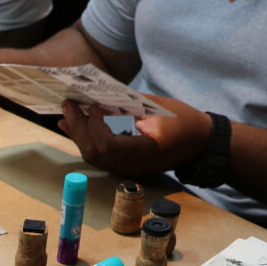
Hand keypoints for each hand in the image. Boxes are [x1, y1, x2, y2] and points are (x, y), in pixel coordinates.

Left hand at [58, 95, 210, 174]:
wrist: (200, 142)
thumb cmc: (185, 123)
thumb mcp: (159, 109)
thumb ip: (128, 105)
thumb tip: (99, 97)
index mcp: (144, 153)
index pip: (108, 146)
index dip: (95, 126)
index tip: (93, 106)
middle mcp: (132, 165)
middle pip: (95, 152)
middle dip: (78, 127)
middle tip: (67, 104)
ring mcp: (127, 168)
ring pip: (94, 156)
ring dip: (78, 133)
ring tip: (66, 114)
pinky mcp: (125, 164)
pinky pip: (100, 156)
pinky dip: (86, 140)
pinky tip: (75, 127)